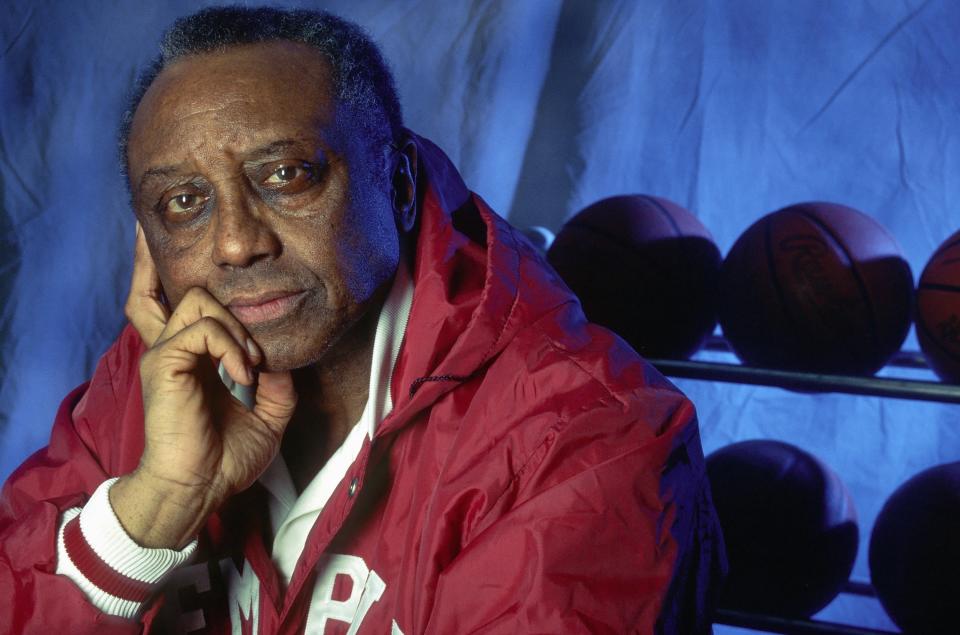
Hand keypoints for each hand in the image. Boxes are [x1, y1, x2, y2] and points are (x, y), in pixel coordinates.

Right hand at [111, 222, 297, 547]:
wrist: (199, 488)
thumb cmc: (227, 456)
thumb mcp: (268, 412)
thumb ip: (275, 377)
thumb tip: (282, 355)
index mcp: (191, 356)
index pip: (168, 301)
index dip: (160, 269)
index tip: (158, 238)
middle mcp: (172, 347)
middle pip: (167, 286)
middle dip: (186, 271)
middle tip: (211, 284)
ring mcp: (166, 352)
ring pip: (199, 299)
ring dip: (237, 328)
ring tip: (250, 366)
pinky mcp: (164, 362)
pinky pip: (203, 328)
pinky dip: (232, 347)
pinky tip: (243, 376)